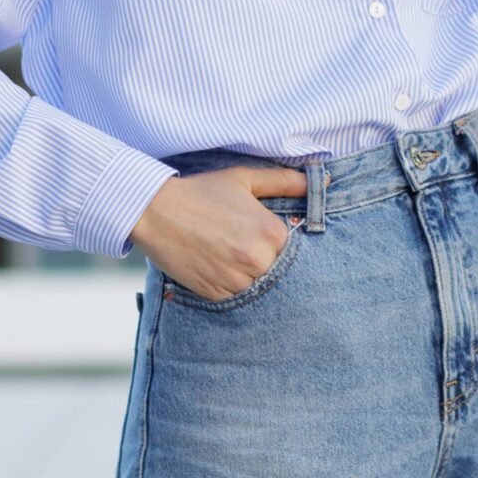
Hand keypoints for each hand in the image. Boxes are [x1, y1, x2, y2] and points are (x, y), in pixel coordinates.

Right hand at [129, 164, 308, 300]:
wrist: (156, 211)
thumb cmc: (201, 192)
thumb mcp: (244, 179)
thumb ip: (284, 181)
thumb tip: (321, 181)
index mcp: (271, 233)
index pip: (291, 249)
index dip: (273, 242)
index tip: (254, 234)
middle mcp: (258, 260)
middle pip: (275, 271)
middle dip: (261, 261)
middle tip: (236, 244)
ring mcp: (236, 280)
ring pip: (256, 287)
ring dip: (245, 276)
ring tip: (224, 254)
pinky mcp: (215, 294)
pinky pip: (234, 298)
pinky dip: (228, 286)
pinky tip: (213, 265)